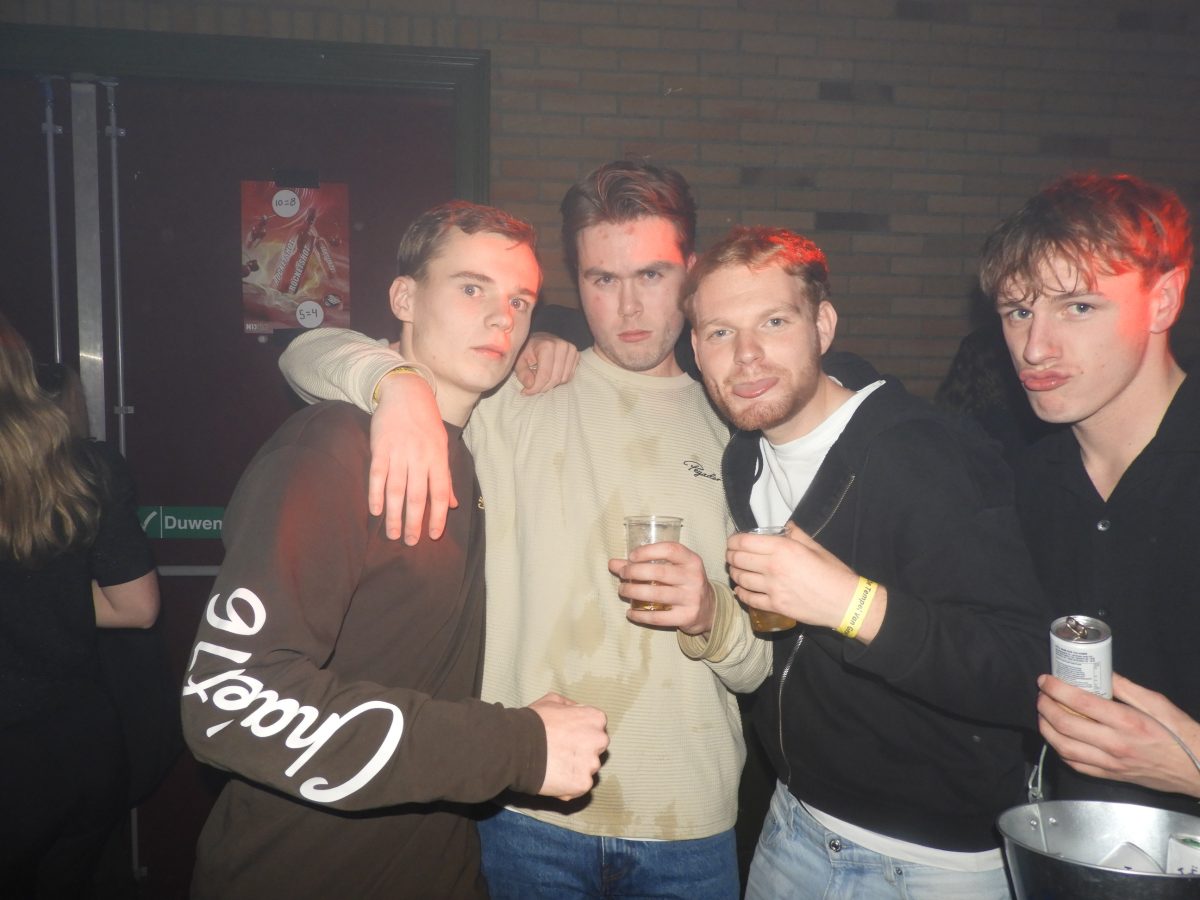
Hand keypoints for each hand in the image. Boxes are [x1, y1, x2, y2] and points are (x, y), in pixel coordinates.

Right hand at [371, 372, 457, 544]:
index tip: (433, 536)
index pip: (440, 493)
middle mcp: (420, 457)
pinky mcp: (380, 448)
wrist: (406, 393)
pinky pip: (377, 475)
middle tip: (410, 542)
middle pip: (417, 496)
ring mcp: (399, 452)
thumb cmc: (427, 423)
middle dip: (414, 522)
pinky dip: (376, 494)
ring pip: (396, 489)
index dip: (437, 516)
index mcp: (438, 458)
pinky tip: (376, 511)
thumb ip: (445, 476)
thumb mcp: (442, 446)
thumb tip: (452, 504)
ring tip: (392, 534)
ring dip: (394, 514)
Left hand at [515, 332, 579, 394]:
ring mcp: (572, 351)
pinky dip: (559, 380)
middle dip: (543, 387)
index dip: (535, 387)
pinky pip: (569, 376)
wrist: (540, 338)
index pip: (545, 375)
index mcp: (547, 346)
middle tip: (532, 389)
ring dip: (551, 384)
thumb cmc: (528, 349)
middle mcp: (562, 347)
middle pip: (555, 378)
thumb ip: (523, 373)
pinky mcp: (576, 355)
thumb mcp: (519, 360)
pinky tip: (550, 375)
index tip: (526, 392)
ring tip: (540, 379)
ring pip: (564, 379)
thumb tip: (530, 386)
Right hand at [529, 692, 607, 800]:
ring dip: (575, 768)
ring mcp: (592, 764)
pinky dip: (569, 784)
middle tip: (560, 751)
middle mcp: (599, 740)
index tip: (567, 736)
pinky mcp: (583, 783)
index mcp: (595, 718)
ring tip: (554, 765)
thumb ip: (569, 705)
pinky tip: (554, 777)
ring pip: (588, 768)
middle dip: (582, 750)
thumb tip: (574, 709)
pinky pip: (580, 785)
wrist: (518, 746)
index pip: (596, 727)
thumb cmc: (534, 722)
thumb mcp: (551, 701)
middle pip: (595, 748)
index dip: (580, 732)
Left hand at [608, 542, 715, 635]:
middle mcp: (694, 578)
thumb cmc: (684, 582)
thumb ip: (644, 564)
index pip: (670, 550)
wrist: (709, 609)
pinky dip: (640, 616)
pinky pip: (658, 617)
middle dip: (635, 572)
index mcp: (692, 561)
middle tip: (622, 573)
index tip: (632, 556)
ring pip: (656, 595)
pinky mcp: (686, 617)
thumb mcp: (673, 568)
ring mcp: (691, 599)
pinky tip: (630, 613)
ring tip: (622, 590)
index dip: (648, 551)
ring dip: (634, 592)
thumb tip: (612, 563)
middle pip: (659, 573)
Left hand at [725, 524, 885, 642]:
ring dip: (735, 573)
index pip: (744, 542)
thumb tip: (786, 526)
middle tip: (732, 555)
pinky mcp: (775, 606)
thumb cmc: (833, 572)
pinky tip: (741, 589)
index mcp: (783, 549)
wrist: (846, 602)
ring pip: (740, 579)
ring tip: (736, 570)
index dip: (733, 541)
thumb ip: (796, 535)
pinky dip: (741, 593)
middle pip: (738, 559)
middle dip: (730, 556)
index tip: (733, 541)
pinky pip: (749, 599)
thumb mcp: (815, 547)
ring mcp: (772, 588)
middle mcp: (773, 567)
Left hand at [1038, 673, 1199, 797]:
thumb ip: (1126, 687)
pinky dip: (1060, 750)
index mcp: (1126, 722)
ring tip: (1043, 714)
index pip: (1080, 702)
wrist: (1198, 770)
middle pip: (1065, 725)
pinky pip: (1076, 765)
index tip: (1045, 679)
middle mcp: (1114, 744)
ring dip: (1047, 729)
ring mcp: (1111, 763)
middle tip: (1041, 695)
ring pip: (1064, 748)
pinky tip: (1058, 738)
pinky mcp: (1111, 776)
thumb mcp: (1157, 702)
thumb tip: (1101, 672)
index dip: (1056, 688)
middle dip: (1045, 706)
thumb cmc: (1180, 734)